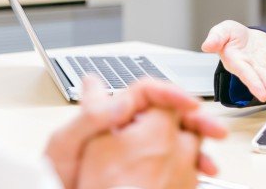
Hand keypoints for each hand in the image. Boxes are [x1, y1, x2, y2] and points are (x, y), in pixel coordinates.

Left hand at [45, 77, 226, 188]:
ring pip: (175, 139)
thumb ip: (91, 116)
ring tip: (209, 161)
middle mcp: (125, 128)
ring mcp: (134, 150)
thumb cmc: (52, 175)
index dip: (171, 93)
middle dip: (195, 119)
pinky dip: (189, 167)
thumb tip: (120, 97)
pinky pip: (172, 163)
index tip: (189, 103)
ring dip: (197, 145)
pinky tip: (197, 174)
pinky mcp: (140, 170)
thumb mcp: (65, 143)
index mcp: (109, 114)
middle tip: (213, 130)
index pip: (146, 91)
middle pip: (169, 113)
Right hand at [201, 20, 265, 106]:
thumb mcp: (221, 31)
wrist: (244, 35)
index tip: (262, 95)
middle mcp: (251, 66)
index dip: (254, 84)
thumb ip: (215, 38)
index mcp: (236, 61)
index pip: (246, 74)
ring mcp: (264, 64)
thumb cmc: (230, 35)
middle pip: (263, 79)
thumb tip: (206, 45)